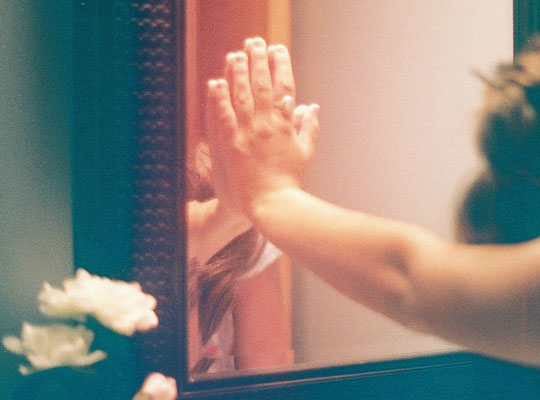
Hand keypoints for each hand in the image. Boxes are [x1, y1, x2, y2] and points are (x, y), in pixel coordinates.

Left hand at [206, 37, 318, 216]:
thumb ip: (309, 127)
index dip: (281, 66)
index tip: (279, 49)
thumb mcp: (305, 153)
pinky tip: (216, 82)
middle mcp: (266, 125)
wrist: (273, 205)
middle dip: (258, 61)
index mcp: (285, 125)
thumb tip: (312, 106)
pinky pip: (222, 116)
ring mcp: (247, 134)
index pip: (284, 87)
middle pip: (261, 85)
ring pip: (241, 95)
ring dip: (237, 72)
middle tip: (255, 42)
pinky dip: (219, 98)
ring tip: (235, 54)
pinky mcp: (230, 145)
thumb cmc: (290, 182)